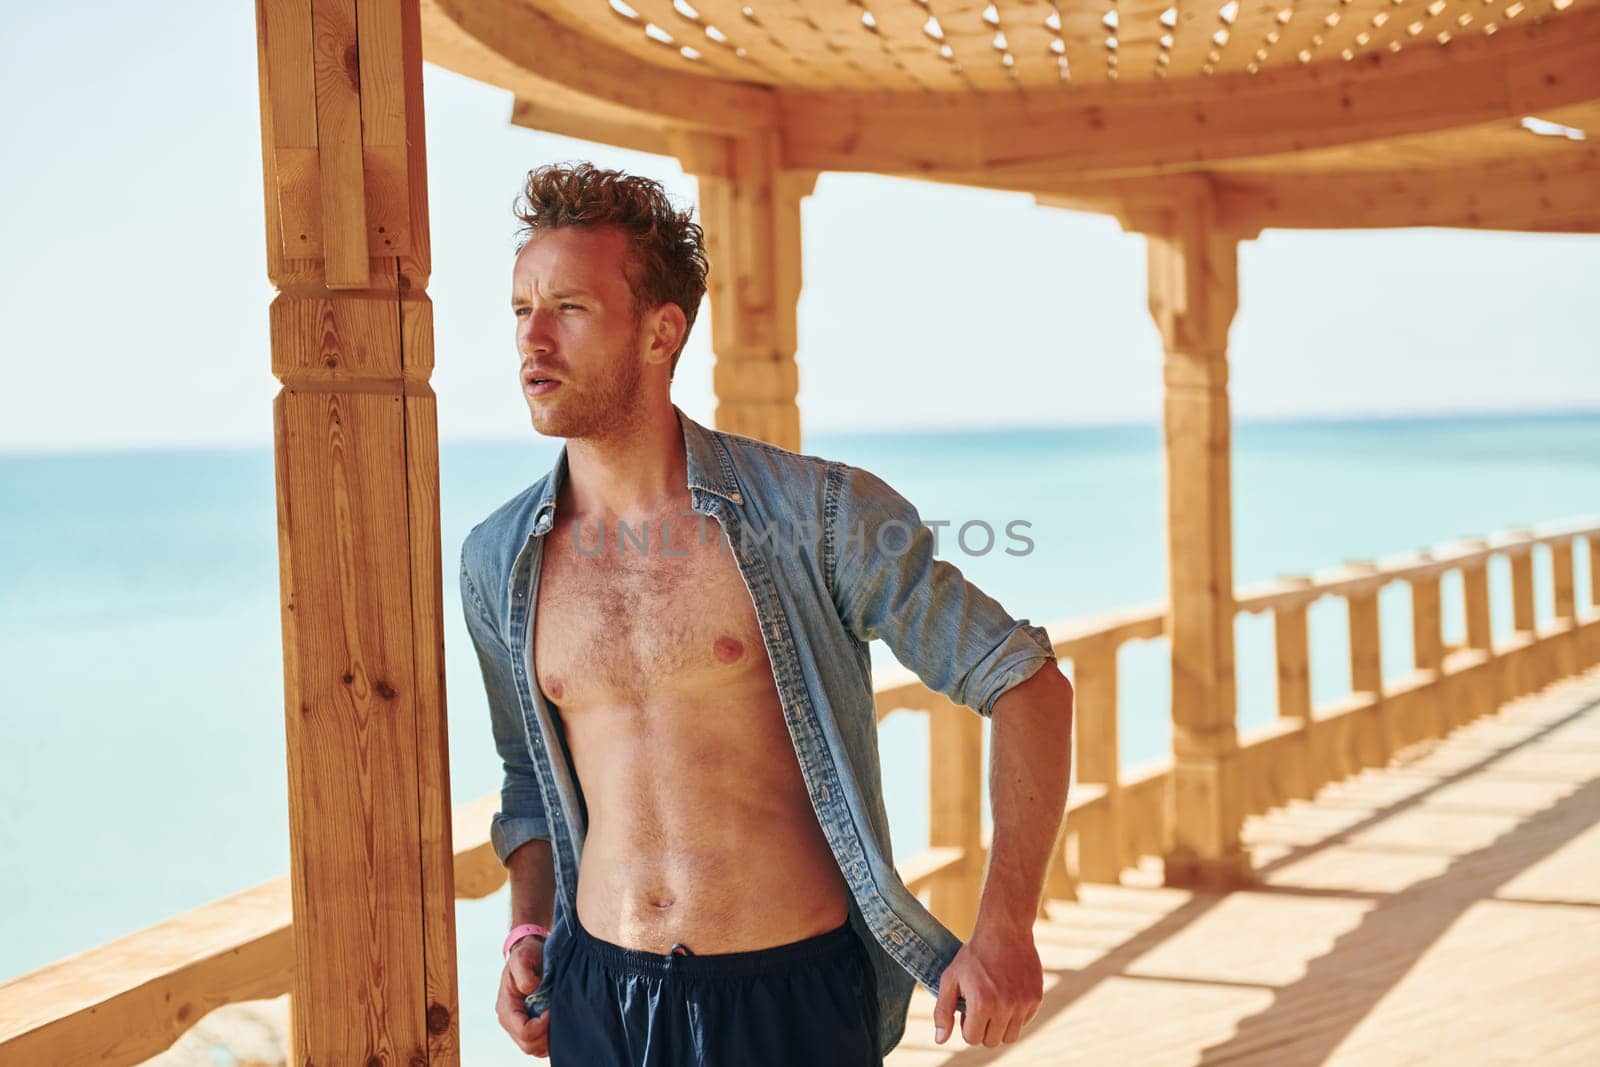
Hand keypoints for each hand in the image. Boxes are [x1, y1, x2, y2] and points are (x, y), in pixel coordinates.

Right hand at [496, 936, 550, 1056]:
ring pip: (536, 1049)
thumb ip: (524, 971)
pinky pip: (541, 1044)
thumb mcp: (523, 956)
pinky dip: (552, 1038)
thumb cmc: (527, 955)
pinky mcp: (531, 1026)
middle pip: (530, 1045)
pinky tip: (559, 1022)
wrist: (531, 955)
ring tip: (560, 1019)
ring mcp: (520, 1026)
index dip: (541, 1025)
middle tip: (559, 1015)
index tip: (552, 1009)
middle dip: (547, 1035)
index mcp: (506, 1007)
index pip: (524, 1031)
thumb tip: (530, 988)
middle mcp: (511, 1021)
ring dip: (550, 1038)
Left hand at [932, 921, 1042, 1047]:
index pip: (972, 1038)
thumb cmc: (973, 955)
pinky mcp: (1036, 998)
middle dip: (983, 1028)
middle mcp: (1005, 1007)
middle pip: (991, 1041)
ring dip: (1000, 1025)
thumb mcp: (950, 978)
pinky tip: (1007, 994)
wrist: (1004, 931)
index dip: (967, 1024)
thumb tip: (940, 1040)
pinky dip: (1015, 1015)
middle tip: (980, 1005)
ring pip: (1010, 1036)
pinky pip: (1024, 1022)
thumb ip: (943, 1011)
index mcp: (982, 1004)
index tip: (968, 1007)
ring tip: (994, 1002)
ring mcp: (1023, 1003)